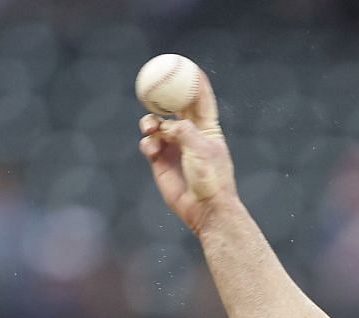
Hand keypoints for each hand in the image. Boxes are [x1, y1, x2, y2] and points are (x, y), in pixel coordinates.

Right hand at [137, 77, 232, 234]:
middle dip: (164, 95)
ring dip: (150, 122)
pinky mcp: (161, 161)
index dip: (195, 82)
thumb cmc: (211, 179)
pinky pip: (149, 143)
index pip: (201, 99)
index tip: (188, 65)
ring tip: (150, 128)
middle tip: (153, 85)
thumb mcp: (200, 149)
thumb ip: (183, 131)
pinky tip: (151, 149)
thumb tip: (165, 125)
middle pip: (175, 107)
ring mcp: (174, 147)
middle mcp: (190, 134)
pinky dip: (147, 142)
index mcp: (207, 128)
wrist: (205, 210)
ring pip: (157, 124)